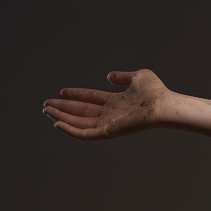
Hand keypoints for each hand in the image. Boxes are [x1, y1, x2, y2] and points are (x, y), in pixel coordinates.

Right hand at [42, 69, 174, 140]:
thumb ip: (123, 76)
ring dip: (62, 117)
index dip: (76, 95)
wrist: (163, 105)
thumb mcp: (138, 77)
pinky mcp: (108, 132)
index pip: (91, 99)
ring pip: (80, 122)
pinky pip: (85, 134)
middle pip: (82, 111)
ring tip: (47, 111)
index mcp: (117, 101)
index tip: (61, 92)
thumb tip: (109, 76)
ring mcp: (109, 123)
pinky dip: (70, 130)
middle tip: (46, 104)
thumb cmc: (156, 92)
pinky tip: (57, 123)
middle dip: (64, 108)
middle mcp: (111, 114)